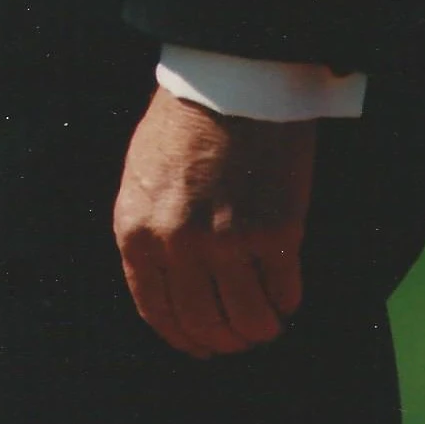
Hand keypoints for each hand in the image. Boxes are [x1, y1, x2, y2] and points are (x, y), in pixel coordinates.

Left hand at [112, 87, 316, 357]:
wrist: (229, 78)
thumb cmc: (185, 121)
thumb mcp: (142, 178)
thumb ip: (151, 233)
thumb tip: (171, 288)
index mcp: (136, 232)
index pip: (157, 312)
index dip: (183, 338)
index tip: (202, 345)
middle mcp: (177, 245)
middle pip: (203, 325)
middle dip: (225, 340)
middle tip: (243, 336)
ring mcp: (226, 242)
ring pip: (247, 320)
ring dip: (261, 328)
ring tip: (270, 320)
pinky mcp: (273, 232)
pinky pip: (283, 292)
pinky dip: (287, 300)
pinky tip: (288, 293)